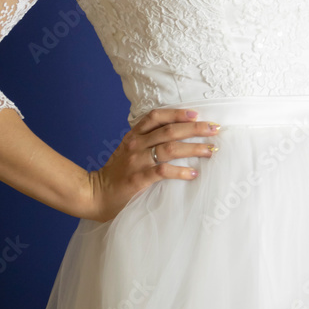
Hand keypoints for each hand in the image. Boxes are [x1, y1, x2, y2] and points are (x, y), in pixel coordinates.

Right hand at [82, 108, 220, 222]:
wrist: (94, 195)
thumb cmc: (115, 174)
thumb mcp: (128, 151)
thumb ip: (146, 142)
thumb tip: (176, 137)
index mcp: (133, 136)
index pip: (156, 116)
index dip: (177, 113)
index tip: (197, 114)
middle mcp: (135, 145)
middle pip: (170, 130)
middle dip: (195, 128)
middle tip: (215, 129)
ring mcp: (136, 162)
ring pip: (170, 148)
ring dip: (194, 148)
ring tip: (211, 151)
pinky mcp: (137, 179)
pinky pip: (163, 171)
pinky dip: (180, 171)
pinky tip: (193, 173)